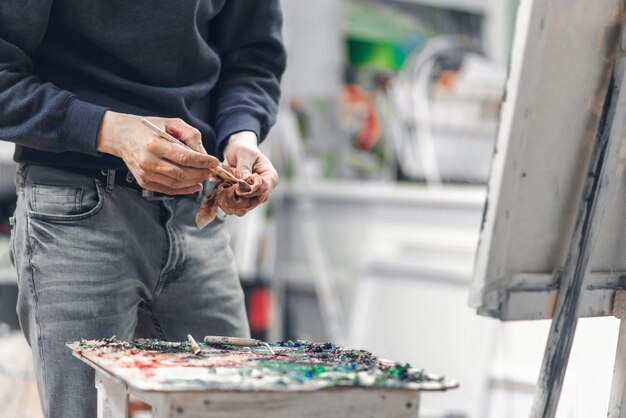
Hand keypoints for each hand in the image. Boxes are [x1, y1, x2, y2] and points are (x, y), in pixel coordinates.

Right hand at [97, 111, 218, 194]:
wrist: (120, 136)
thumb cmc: (148, 128)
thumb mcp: (170, 123)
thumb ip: (190, 135)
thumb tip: (204, 153)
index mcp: (154, 143)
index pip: (184, 157)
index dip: (202, 162)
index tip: (215, 162)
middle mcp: (147, 161)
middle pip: (182, 173)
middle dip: (201, 173)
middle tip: (212, 170)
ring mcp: (145, 174)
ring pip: (177, 183)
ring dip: (194, 181)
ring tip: (204, 176)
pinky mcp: (144, 182)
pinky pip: (169, 189)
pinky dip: (184, 189)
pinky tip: (195, 184)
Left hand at [223, 130, 277, 206]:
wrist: (236, 151)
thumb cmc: (243, 149)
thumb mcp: (244, 153)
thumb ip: (244, 166)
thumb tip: (243, 180)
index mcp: (270, 177)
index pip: (264, 189)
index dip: (251, 191)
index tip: (238, 186)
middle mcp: (263, 189)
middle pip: (255, 202)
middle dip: (240, 200)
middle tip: (225, 194)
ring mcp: (253, 195)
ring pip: (245, 208)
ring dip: (231, 204)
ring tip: (221, 196)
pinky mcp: (243, 199)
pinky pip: (236, 208)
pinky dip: (226, 205)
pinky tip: (219, 197)